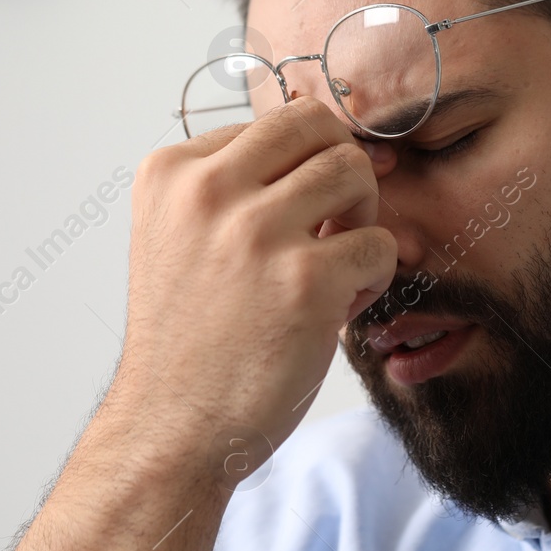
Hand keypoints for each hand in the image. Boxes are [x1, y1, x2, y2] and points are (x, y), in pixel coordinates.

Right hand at [119, 94, 396, 457]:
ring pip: (354, 171)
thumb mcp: (181, 237)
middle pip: (316, 125)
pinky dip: (374, 277)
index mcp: (170, 172)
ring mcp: (256, 232)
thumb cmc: (190, 339)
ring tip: (338, 265)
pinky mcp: (305, 280)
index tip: (292, 220)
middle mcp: (207, 190)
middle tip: (333, 223)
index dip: (299, 169)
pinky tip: (340, 309)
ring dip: (362, 218)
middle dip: (339, 169)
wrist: (172, 427)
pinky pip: (380, 244)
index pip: (270, 123)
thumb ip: (235, 187)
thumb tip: (335, 144)